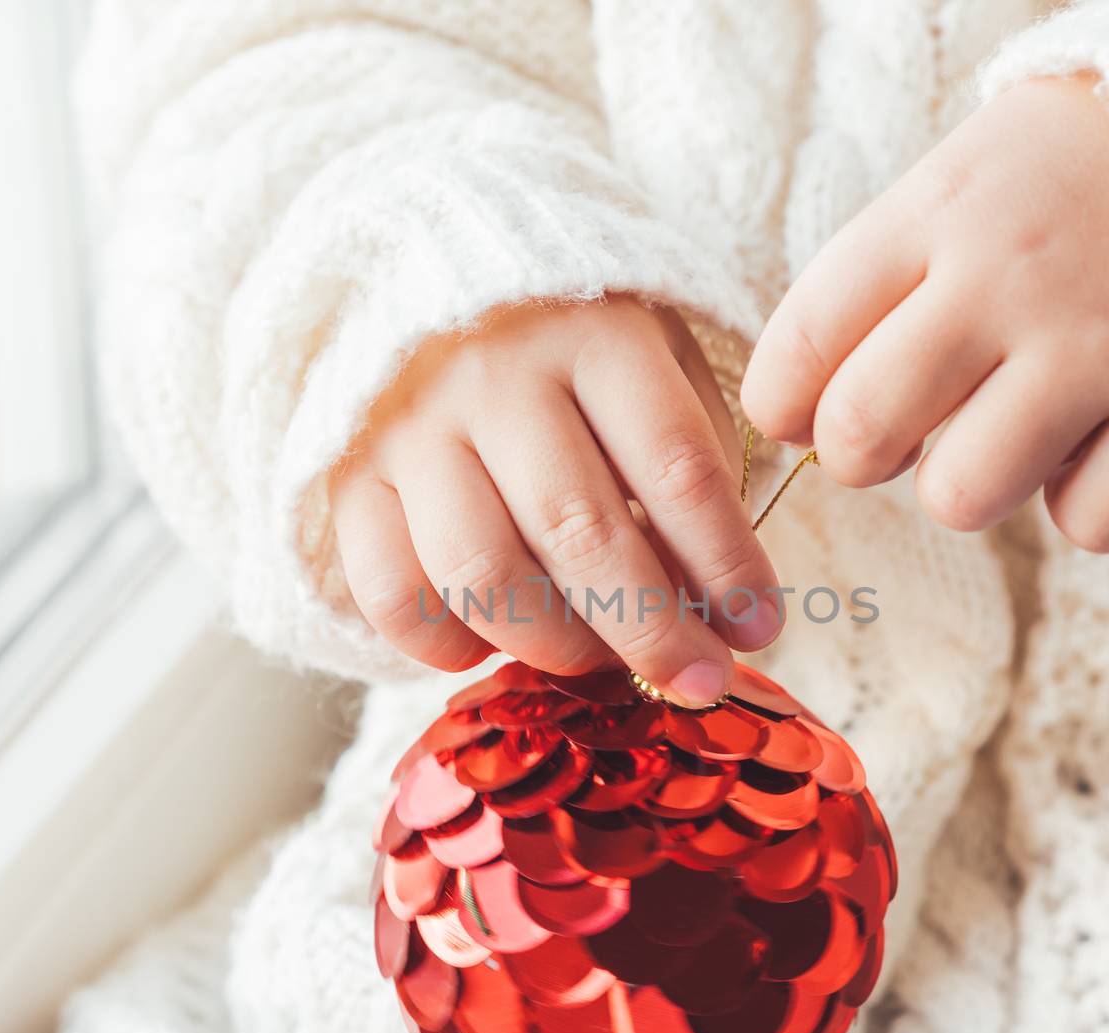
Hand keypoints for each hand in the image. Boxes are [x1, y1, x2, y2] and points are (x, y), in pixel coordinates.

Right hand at [330, 298, 782, 706]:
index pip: (675, 467)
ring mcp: (409, 427)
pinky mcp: (347, 477)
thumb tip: (717, 609)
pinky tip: (490, 644)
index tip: (761, 626)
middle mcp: (494, 375)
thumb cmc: (570, 348)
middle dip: (653, 629)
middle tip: (698, 680)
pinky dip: (446, 644)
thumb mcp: (653, 367)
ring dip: (556, 644)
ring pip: (483, 574)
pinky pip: (391, 594)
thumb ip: (687, 469)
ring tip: (598, 660)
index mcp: (594, 335)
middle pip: (581, 531)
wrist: (424, 277)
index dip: (728, 563)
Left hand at [742, 76, 1108, 552]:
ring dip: (975, 483)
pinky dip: (1093, 501)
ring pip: (959, 497)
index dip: (783, 403)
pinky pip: (1088, 524)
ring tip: (1024, 422)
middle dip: (863, 456)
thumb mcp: (963, 188)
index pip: (805, 340)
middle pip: (861, 435)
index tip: (802, 413)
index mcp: (943, 213)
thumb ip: (874, 289)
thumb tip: (789, 420)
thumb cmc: (1071, 190)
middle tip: (910, 428)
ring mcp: (1104, 348)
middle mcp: (1014, 278)